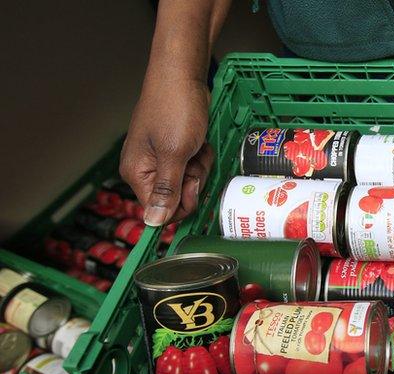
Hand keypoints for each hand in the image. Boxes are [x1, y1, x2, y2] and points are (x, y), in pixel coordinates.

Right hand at [120, 75, 212, 225]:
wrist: (182, 75)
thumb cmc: (175, 108)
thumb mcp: (175, 154)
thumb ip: (167, 190)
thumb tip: (154, 222)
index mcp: (137, 174)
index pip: (160, 212)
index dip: (183, 202)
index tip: (192, 181)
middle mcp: (145, 170)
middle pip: (177, 198)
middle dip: (194, 180)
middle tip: (194, 157)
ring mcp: (160, 159)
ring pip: (188, 182)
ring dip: (199, 166)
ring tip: (196, 145)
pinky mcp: (174, 150)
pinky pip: (192, 166)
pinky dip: (200, 156)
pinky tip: (199, 141)